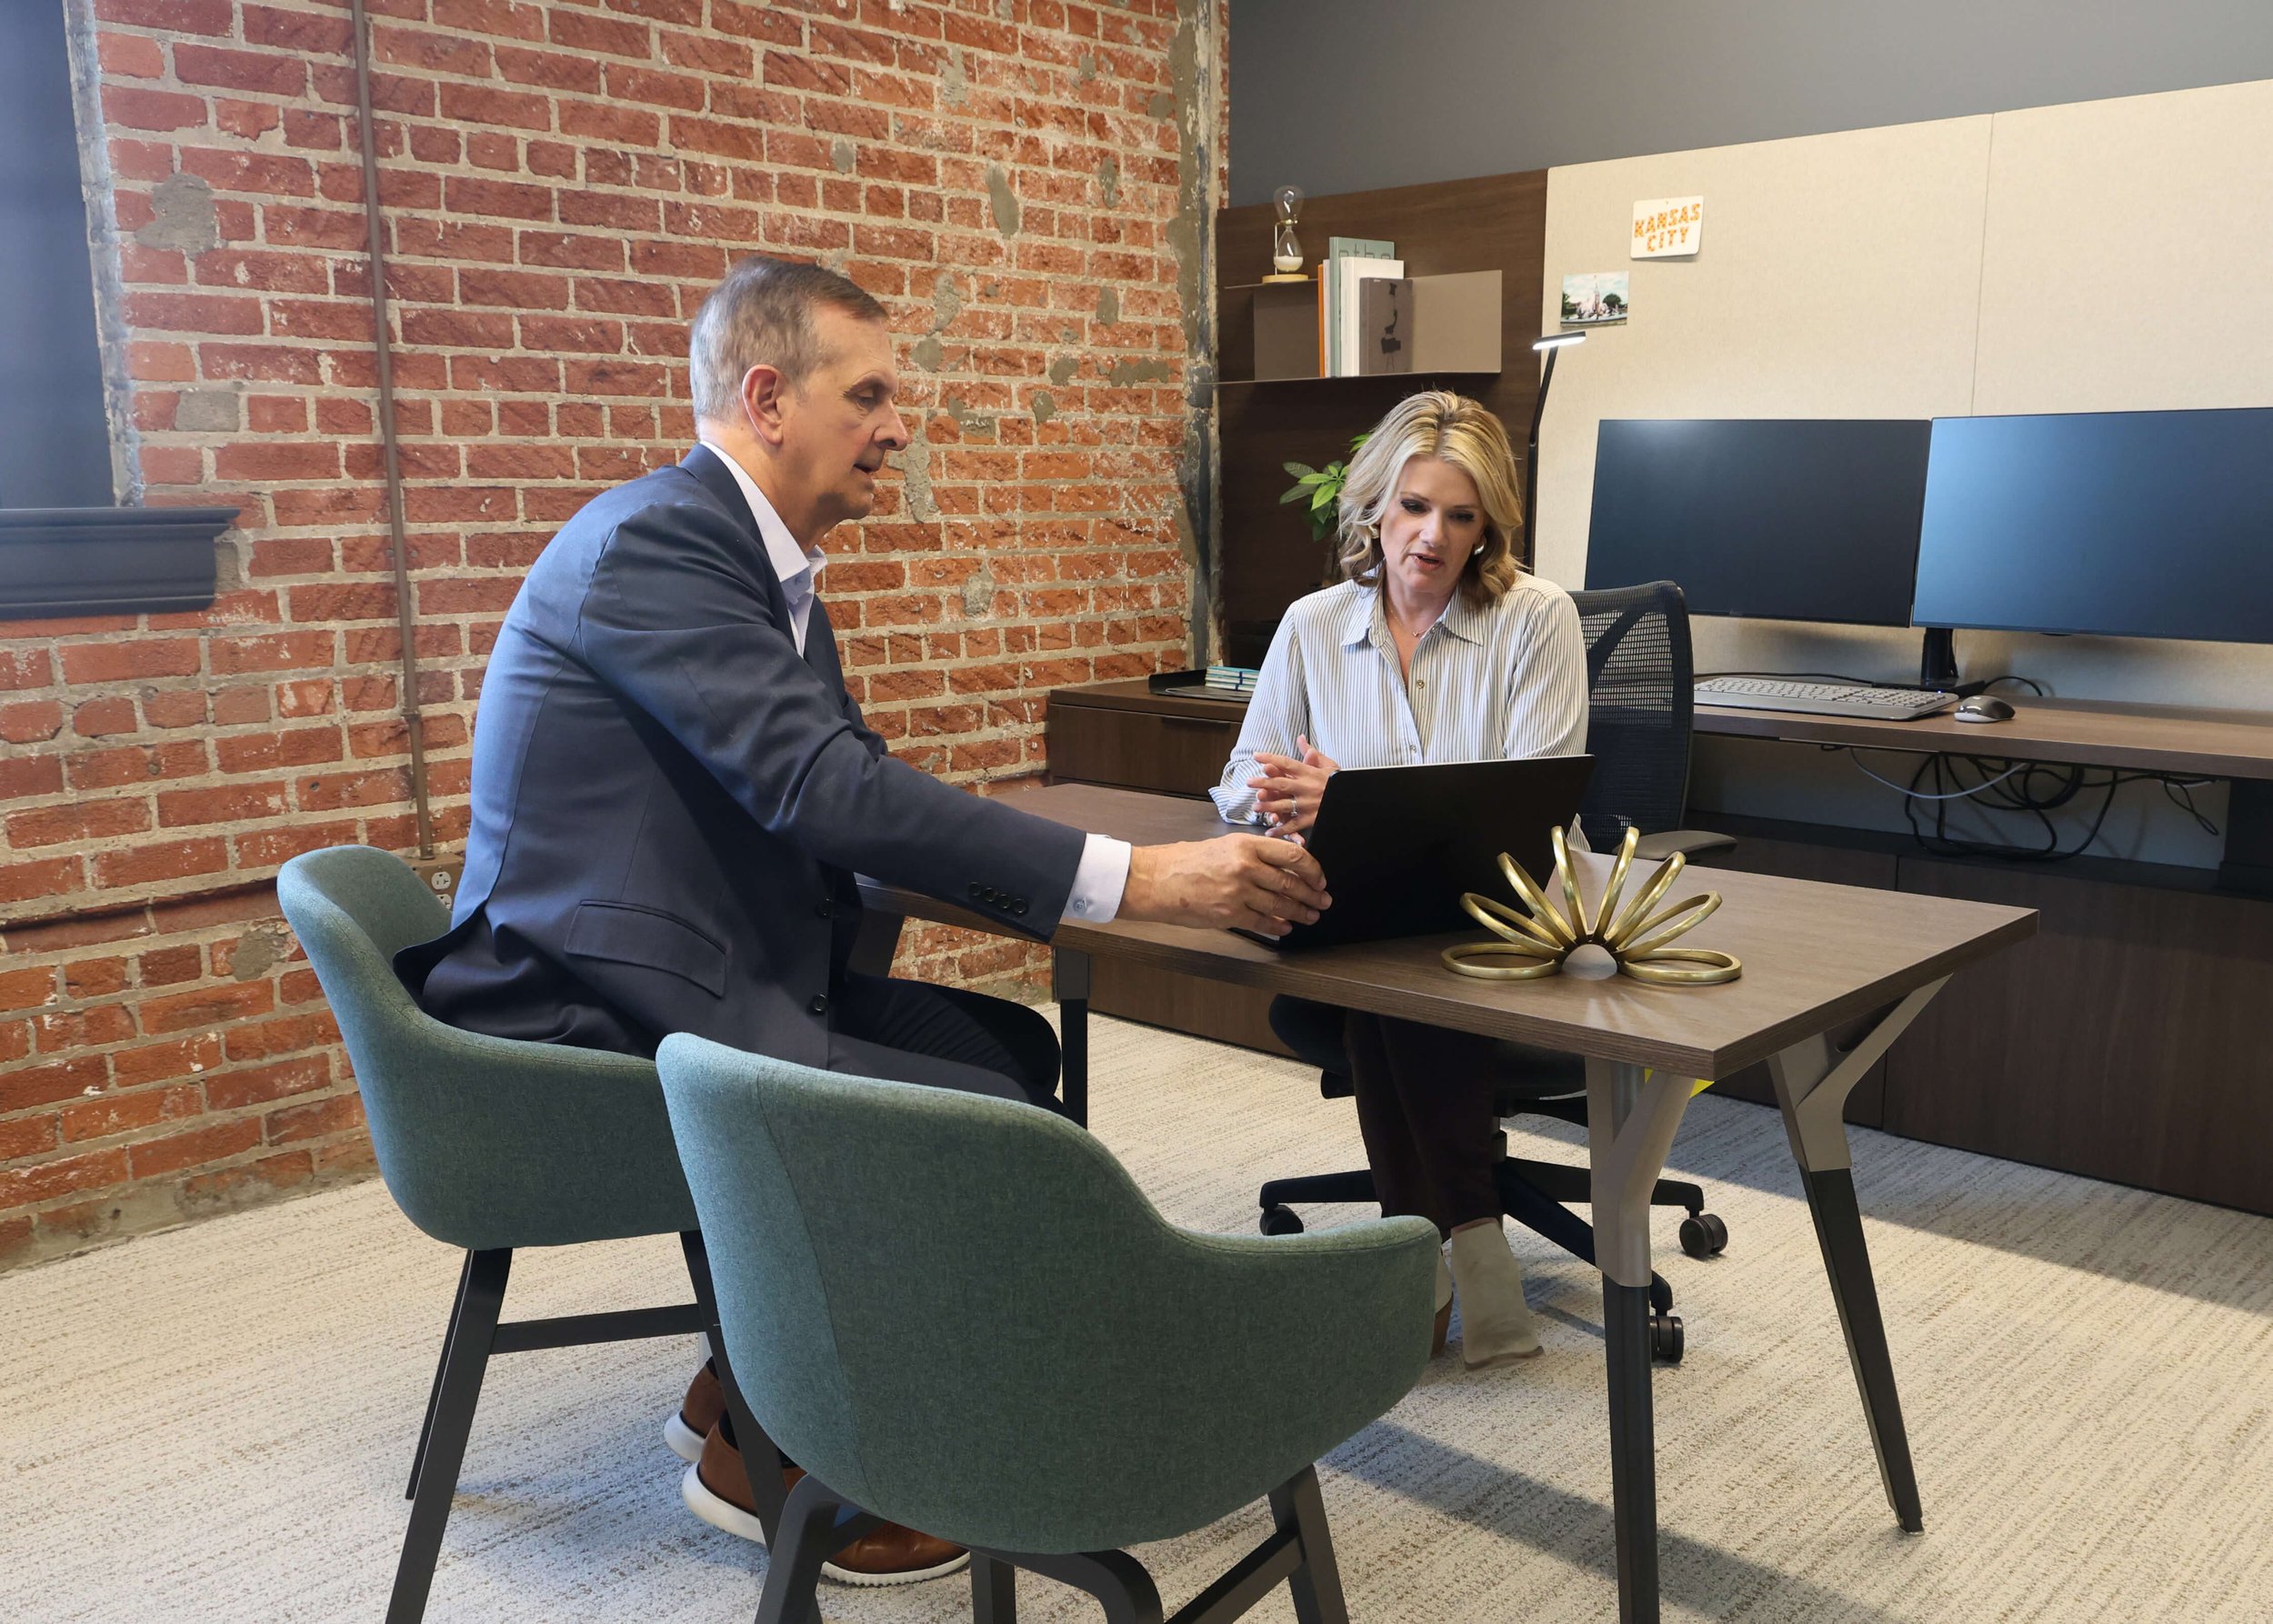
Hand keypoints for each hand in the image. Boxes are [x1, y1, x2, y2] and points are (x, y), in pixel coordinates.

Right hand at [1119, 834, 1331, 936]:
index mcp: (1246, 844)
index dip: (1312, 870)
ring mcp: (1238, 892)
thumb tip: (1284, 865)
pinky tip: (1286, 927)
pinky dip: (1278, 927)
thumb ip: (1254, 854)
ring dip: (1300, 912)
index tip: (1319, 879)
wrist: (1157, 880)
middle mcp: (1246, 867)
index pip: (1292, 856)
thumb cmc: (1187, 861)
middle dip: (1312, 895)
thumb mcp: (1224, 846)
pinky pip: (1263, 923)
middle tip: (1323, 901)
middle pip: (1291, 883)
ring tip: (1311, 916)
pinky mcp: (1229, 914)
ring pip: (1280, 905)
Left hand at [1246, 734, 1340, 835]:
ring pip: (1284, 805)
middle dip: (1263, 782)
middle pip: (1281, 783)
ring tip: (1255, 807)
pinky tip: (1270, 831)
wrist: (1355, 799)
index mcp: (1310, 773)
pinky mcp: (1311, 819)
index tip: (1256, 756)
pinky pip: (1293, 825)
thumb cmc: (1341, 782)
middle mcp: (1307, 788)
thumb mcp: (1329, 765)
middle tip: (1249, 782)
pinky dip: (1281, 830)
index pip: (1287, 763)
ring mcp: (1308, 804)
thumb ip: (1312, 753)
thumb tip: (1300, 738)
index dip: (1271, 759)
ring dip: (1268, 806)